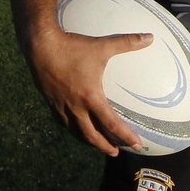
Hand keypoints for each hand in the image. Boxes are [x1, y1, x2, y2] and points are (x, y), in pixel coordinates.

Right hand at [24, 28, 151, 155]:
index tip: (136, 144)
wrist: (40, 47)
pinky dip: (72, 129)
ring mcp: (61, 106)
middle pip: (92, 136)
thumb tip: (150, 38)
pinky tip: (75, 127)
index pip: (111, 124)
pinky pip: (63, 122)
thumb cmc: (72, 47)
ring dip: (89, 141)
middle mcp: (75, 107)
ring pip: (76, 132)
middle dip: (106, 146)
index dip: (125, 136)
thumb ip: (127, 42)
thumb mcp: (102, 45)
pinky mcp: (50, 102)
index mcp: (90, 97)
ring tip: (98, 144)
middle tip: (116, 152)